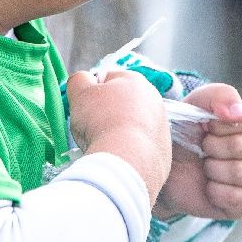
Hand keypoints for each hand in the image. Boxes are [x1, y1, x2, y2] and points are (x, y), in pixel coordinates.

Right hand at [67, 68, 172, 203]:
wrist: (126, 162)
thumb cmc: (101, 122)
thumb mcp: (79, 92)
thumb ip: (79, 80)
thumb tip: (84, 81)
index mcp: (135, 80)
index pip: (106, 80)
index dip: (90, 94)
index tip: (84, 109)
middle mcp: (154, 100)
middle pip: (120, 105)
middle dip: (105, 115)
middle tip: (92, 129)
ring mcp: (161, 127)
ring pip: (130, 127)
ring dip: (116, 134)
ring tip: (104, 146)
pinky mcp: (163, 152)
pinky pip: (139, 149)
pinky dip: (128, 152)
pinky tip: (118, 158)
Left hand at [154, 83, 241, 219]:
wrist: (169, 167)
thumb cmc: (187, 131)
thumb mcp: (195, 104)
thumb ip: (217, 96)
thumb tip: (238, 112)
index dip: (221, 124)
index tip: (207, 126)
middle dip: (212, 147)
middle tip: (203, 148)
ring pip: (240, 172)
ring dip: (213, 169)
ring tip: (206, 166)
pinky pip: (237, 198)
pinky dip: (215, 192)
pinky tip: (210, 186)